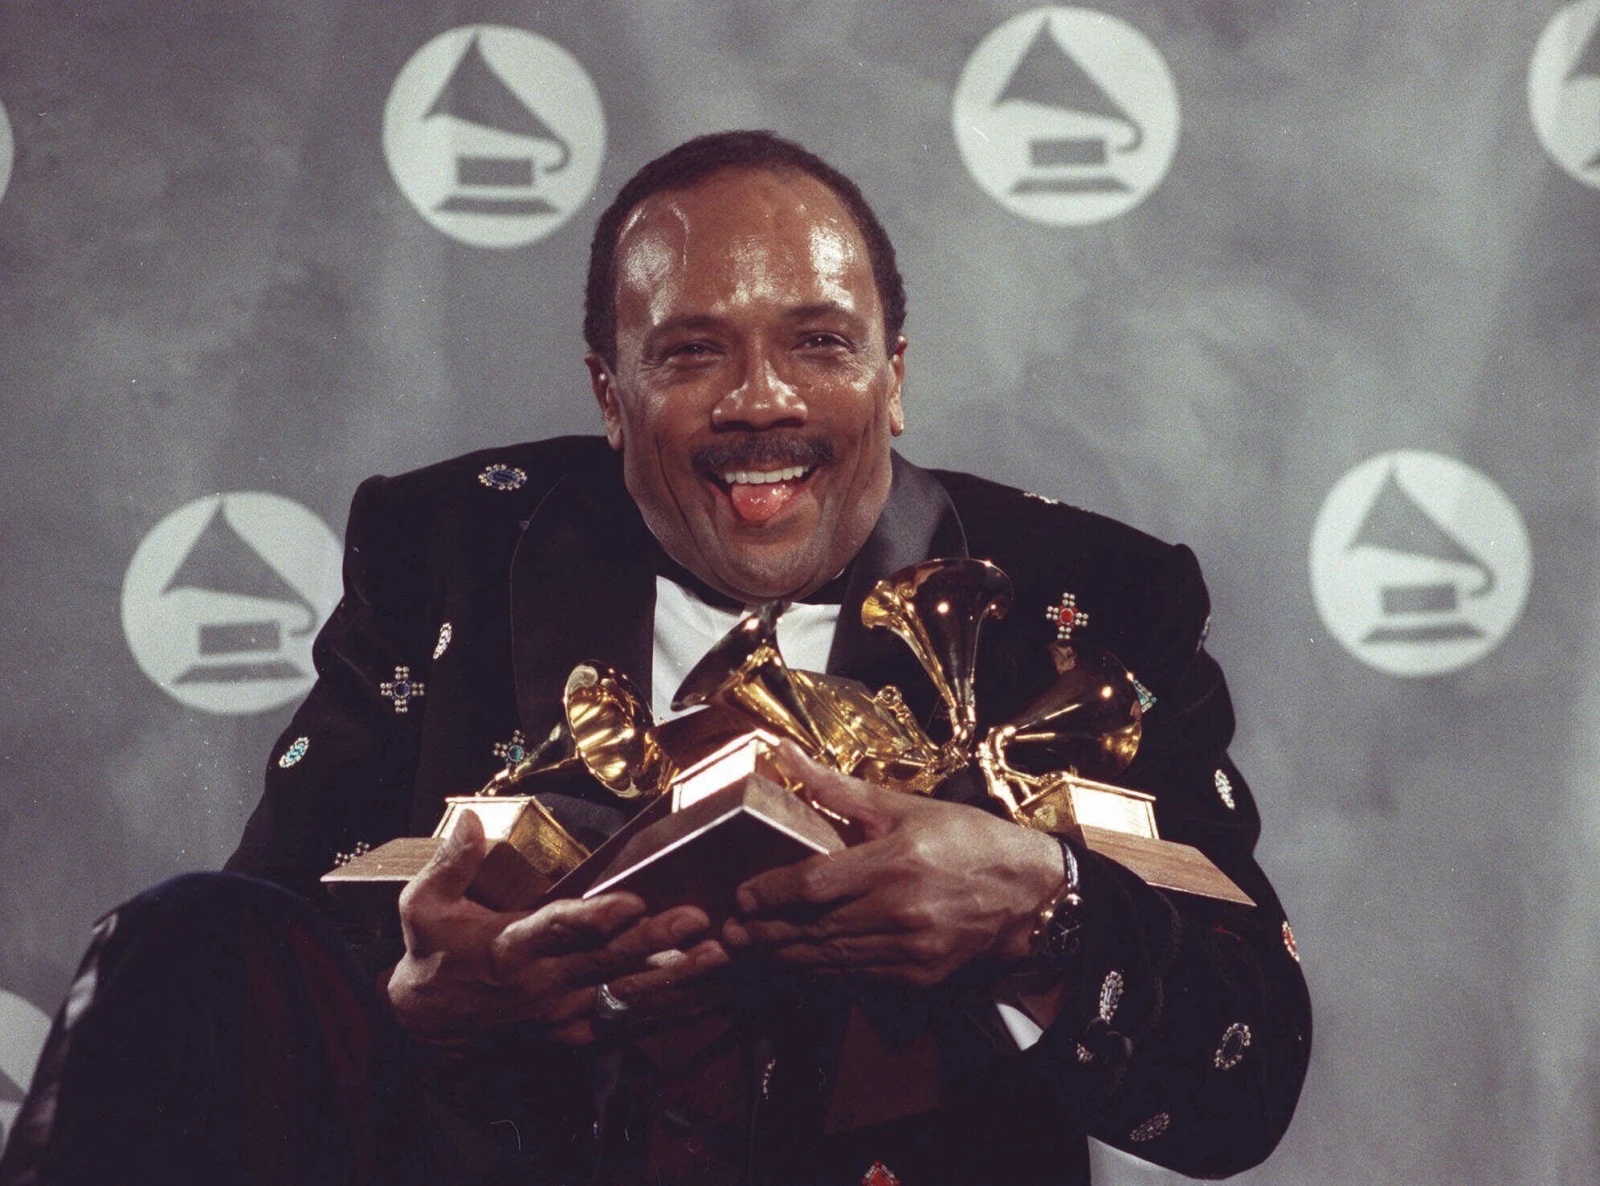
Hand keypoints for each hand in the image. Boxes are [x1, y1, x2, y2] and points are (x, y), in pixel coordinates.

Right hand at [387, 811, 729, 1043]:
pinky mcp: (572, 1030)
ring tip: (716, 954)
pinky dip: (664, 1007)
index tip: (633, 901)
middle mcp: (542, 982)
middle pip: (606, 959)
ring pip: (625, 992)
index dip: (595, 917)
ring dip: (673, 974)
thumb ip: (451, 863)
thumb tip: (470, 819)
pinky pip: (624, 1020)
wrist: (427, 1024)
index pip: (557, 929)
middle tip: (699, 919)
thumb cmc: (431, 954)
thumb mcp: (421, 906)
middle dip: (656, 939)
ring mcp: (561, 1011)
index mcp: (509, 948)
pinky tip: (704, 991)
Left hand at [723, 742, 1065, 986]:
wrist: (1029, 893)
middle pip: (813, 927)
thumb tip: (787, 756)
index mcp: (895, 862)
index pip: (814, 884)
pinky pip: (855, 974)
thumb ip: (840, 790)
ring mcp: (908, 948)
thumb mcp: (906, 806)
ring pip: (829, 957)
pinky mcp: (916, 975)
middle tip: (730, 929)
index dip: (771, 892)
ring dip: (785, 954)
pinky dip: (821, 968)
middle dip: (765, 931)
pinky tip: (798, 960)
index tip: (743, 894)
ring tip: (751, 946)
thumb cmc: (969, 841)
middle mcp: (899, 910)